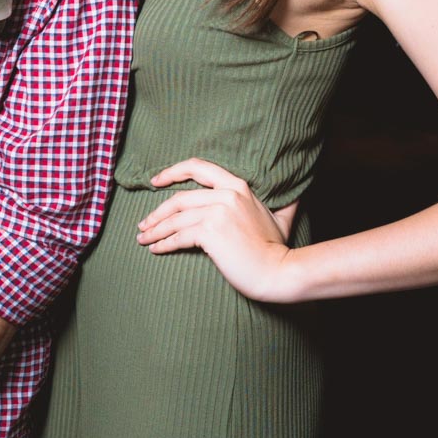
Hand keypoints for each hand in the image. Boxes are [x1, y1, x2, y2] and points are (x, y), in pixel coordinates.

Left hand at [138, 157, 301, 302]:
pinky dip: (163, 243)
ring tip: (143, 238)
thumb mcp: (281, 216)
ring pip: (175, 219)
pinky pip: (178, 236)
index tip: (155, 181)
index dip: (173, 172)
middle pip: (178, 199)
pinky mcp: (210, 233)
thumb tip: (294, 193)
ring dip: (155, 230)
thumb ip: (281, 202)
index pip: (198, 167)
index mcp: (237, 185)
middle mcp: (226, 194)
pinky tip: (155, 249)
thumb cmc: (277, 248)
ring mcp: (217, 213)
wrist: (279, 270)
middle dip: (156, 212)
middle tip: (144, 224)